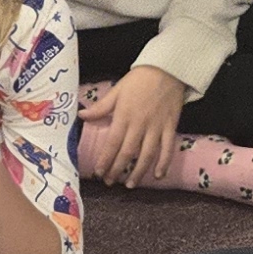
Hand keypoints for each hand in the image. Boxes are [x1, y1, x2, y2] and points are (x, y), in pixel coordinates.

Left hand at [83, 65, 188, 188]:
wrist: (167, 68)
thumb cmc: (139, 79)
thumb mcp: (117, 90)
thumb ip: (100, 107)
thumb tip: (82, 116)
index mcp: (124, 116)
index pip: (112, 143)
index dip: (105, 160)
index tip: (98, 172)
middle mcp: (140, 124)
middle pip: (127, 152)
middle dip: (117, 169)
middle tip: (110, 182)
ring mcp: (156, 127)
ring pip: (147, 154)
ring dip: (138, 172)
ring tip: (130, 184)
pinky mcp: (170, 126)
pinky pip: (168, 148)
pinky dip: (164, 163)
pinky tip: (158, 175)